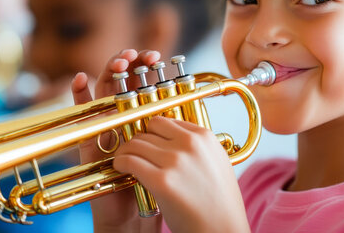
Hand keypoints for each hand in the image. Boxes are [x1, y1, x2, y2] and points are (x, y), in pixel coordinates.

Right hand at [71, 49, 161, 232]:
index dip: (150, 68)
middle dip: (132, 64)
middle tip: (143, 55)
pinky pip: (81, 116)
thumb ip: (177, 128)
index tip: (160, 57)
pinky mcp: (89, 142)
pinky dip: (78, 95)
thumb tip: (191, 98)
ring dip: (110, 72)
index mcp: (146, 119)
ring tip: (121, 61)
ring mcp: (106, 128)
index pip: (145, 83)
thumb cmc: (161, 187)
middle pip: (125, 82)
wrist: (139, 217)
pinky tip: (81, 78)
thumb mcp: (175, 153)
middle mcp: (125, 119)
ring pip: (105, 91)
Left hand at [114, 116, 250, 232]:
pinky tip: (121, 168)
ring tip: (124, 160)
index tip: (148, 143)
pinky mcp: (162, 181)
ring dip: (126, 151)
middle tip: (134, 152)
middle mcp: (190, 144)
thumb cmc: (218, 203)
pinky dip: (121, 162)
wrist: (222, 230)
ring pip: (136, 143)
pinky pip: (130, 161)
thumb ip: (197, 147)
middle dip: (139, 140)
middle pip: (149, 128)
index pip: (166, 121)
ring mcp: (176, 161)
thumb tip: (174, 137)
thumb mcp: (216, 162)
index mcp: (204, 137)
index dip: (153, 133)